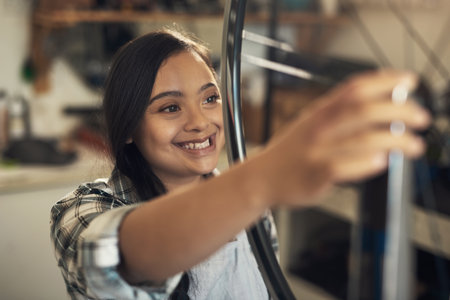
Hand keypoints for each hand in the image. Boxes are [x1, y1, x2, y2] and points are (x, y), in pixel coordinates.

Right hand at [257, 69, 430, 206]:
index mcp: (320, 111)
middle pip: (364, 109)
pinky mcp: (316, 174)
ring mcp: (317, 150)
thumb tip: (383, 105)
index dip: (385, 80)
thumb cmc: (292, 151)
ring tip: (414, 146)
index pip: (355, 87)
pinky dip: (368, 163)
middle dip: (400, 110)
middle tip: (420, 118)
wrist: (262, 177)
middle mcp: (319, 127)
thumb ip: (340, 114)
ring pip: (362, 139)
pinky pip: (345, 166)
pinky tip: (382, 162)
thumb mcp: (311, 123)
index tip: (410, 81)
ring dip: (396, 140)